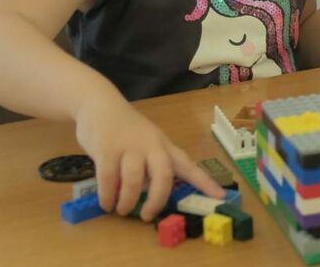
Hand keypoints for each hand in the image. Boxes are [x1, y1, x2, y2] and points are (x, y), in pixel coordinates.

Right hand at [75, 93, 224, 219]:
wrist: (99, 104)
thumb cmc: (125, 130)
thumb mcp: (146, 144)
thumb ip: (151, 167)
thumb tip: (151, 196)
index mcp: (164, 146)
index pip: (188, 165)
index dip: (204, 182)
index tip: (220, 196)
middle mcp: (151, 145)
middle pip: (164, 174)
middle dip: (158, 199)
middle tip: (148, 216)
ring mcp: (129, 146)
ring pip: (136, 179)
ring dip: (128, 200)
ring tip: (122, 210)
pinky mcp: (107, 149)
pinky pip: (109, 179)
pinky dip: (108, 196)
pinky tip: (107, 203)